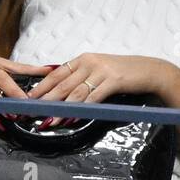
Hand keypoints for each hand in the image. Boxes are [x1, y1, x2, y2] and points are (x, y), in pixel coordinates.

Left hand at [28, 53, 172, 127]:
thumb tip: (61, 93)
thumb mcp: (99, 70)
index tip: (30, 98)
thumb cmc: (123, 73)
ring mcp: (101, 71)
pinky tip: (73, 119)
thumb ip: (81, 77)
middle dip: (46, 100)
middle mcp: (89, 62)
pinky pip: (93, 98)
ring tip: (50, 120)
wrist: (149, 70)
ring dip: (61, 109)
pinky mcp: (113, 80)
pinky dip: (82, 110)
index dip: (42, 86)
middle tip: (33, 111)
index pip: (57, 73)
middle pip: (63, 84)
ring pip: (75, 93)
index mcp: (83, 59)